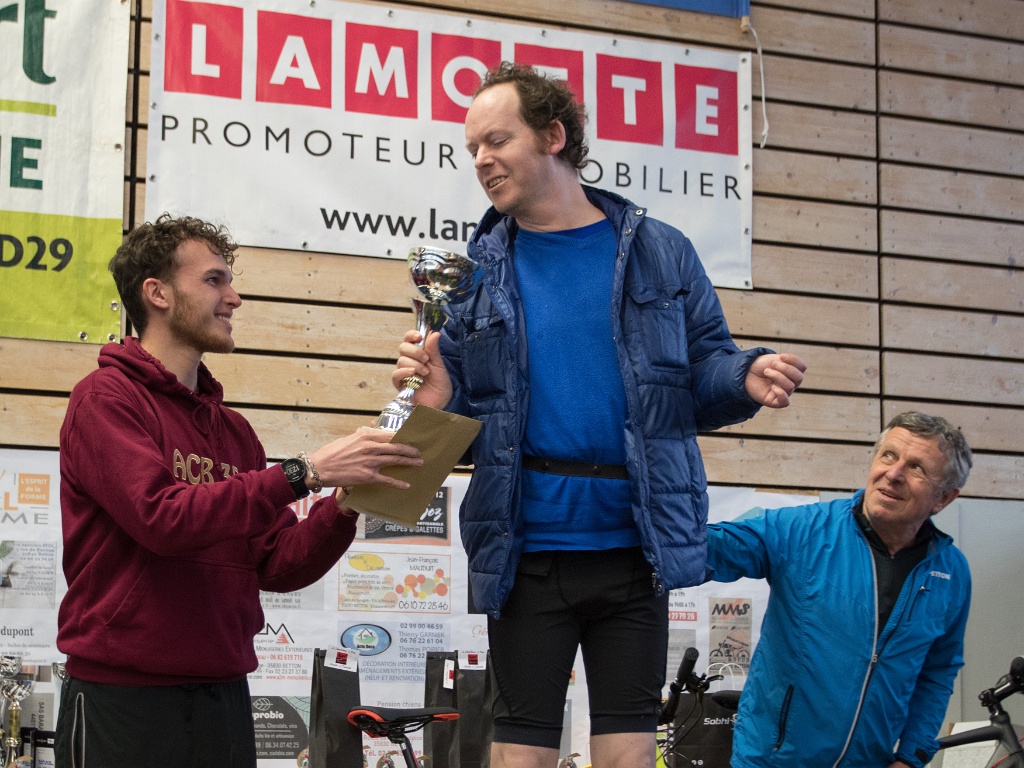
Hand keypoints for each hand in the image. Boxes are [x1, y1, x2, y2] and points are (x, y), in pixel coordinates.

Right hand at [308, 428, 422, 490]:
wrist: (319, 468)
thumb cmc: (332, 453)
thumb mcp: (348, 439)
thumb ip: (361, 435)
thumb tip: (369, 429)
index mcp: (365, 436)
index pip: (391, 435)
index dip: (404, 438)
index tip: (412, 440)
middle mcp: (370, 447)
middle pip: (397, 447)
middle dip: (411, 450)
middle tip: (419, 453)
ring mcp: (370, 462)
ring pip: (396, 461)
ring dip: (409, 462)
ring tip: (418, 463)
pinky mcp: (367, 476)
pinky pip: (387, 479)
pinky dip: (398, 483)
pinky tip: (406, 485)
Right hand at [391, 330, 452, 409]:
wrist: (441, 401)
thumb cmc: (440, 383)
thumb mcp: (439, 364)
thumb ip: (434, 349)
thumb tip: (434, 332)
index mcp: (418, 353)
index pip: (409, 339)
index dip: (411, 335)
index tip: (419, 337)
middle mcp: (409, 361)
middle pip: (403, 347)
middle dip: (415, 351)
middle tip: (426, 359)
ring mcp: (404, 372)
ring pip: (401, 360)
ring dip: (414, 364)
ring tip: (425, 373)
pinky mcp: (400, 384)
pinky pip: (396, 374)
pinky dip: (404, 372)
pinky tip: (413, 374)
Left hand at [744, 352, 805, 408]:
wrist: (745, 373)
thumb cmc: (760, 365)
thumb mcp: (774, 358)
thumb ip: (787, 362)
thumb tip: (792, 370)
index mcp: (793, 371)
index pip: (802, 367)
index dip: (794, 360)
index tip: (782, 356)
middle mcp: (791, 383)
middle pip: (799, 377)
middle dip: (786, 369)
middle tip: (773, 364)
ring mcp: (784, 392)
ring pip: (790, 387)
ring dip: (778, 376)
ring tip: (766, 372)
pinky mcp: (775, 402)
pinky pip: (785, 402)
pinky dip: (781, 394)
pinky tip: (772, 387)